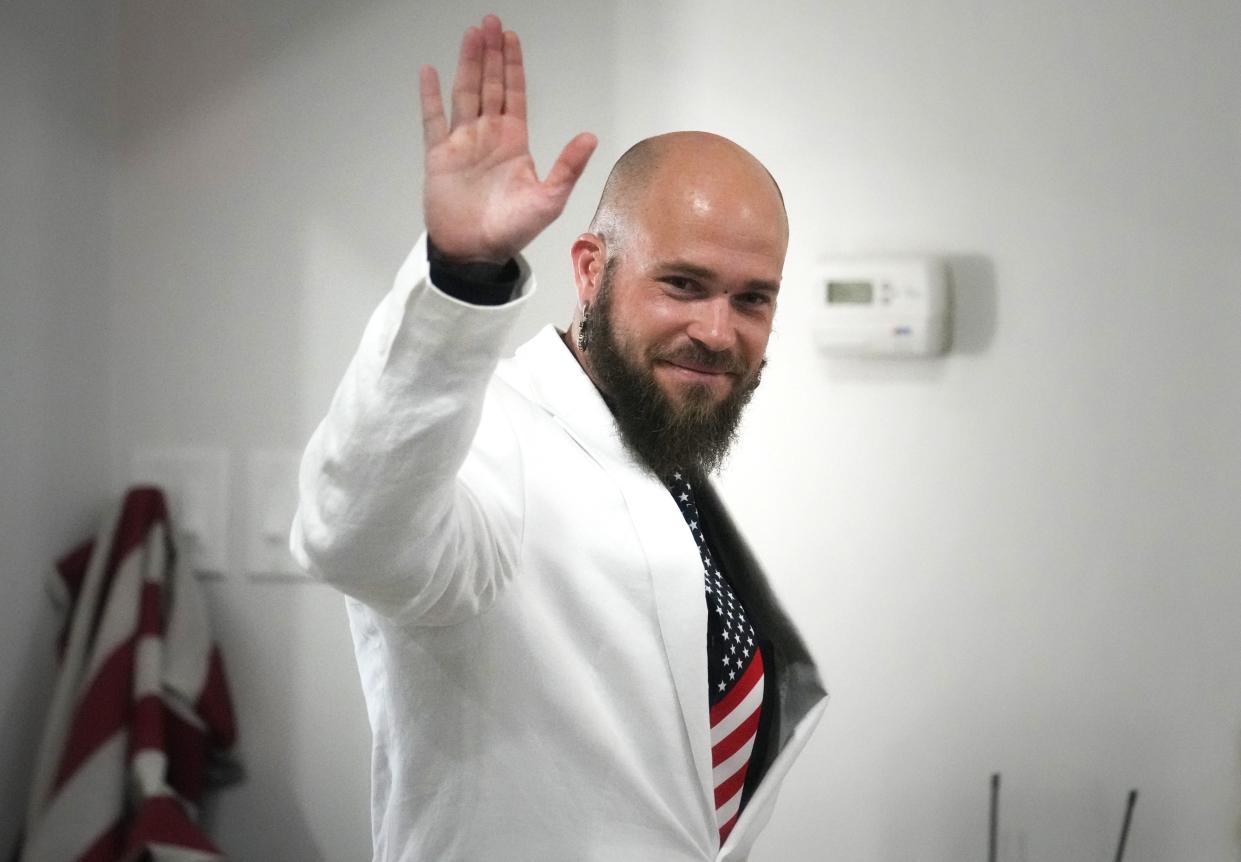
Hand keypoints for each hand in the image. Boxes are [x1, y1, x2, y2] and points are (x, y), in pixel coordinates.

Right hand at [420, 15, 596, 262]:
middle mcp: (488, 137)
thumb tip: (590, 136)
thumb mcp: (549, 199)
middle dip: (491, 54)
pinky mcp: (439, 156)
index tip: (511, 38)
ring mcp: (462, 144)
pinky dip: (430, 96)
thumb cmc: (512, 231)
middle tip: (490, 23)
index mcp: (514, 142)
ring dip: (467, 64)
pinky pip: (433, 120)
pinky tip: (430, 72)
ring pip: (464, 93)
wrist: (476, 253)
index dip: (513, 65)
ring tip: (470, 36)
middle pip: (490, 84)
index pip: (514, 93)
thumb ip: (568, 166)